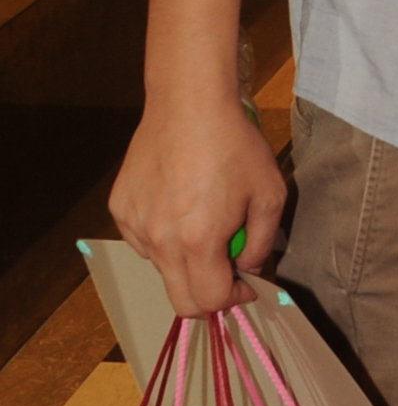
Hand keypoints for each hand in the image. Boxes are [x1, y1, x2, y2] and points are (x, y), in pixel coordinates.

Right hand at [109, 94, 285, 317]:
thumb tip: (246, 268)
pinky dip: (164, 238)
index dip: (234, 300)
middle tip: (226, 270)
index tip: (246, 284)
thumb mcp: (269, 195)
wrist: (189, 103)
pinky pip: (143, 242)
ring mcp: (135, 225)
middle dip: (208, 296)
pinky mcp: (120, 208)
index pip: (209, 301)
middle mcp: (159, 240)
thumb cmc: (234, 145)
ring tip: (203, 222)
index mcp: (197, 241)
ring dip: (186, 262)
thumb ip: (261, 243)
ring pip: (162, 269)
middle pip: (180, 300)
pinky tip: (179, 205)